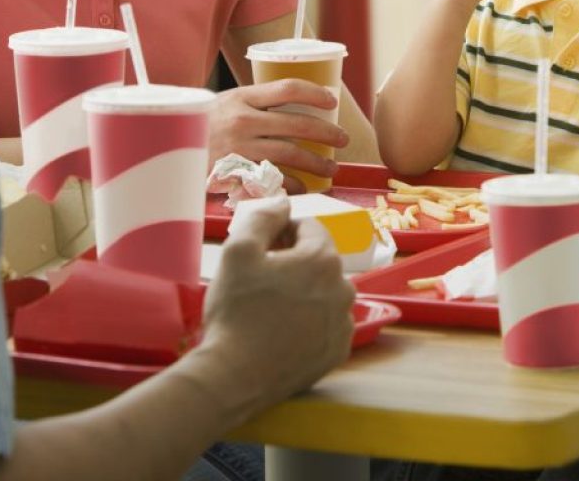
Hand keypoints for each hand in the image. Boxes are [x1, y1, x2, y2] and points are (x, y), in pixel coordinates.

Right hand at [195, 198, 354, 410]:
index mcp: (323, 259)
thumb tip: (283, 202)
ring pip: (324, 292)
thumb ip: (264, 217)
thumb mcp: (238, 251)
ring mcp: (343, 323)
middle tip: (262, 279)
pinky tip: (283, 330)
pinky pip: (326, 323)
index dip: (281, 233)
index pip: (308, 228)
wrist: (234, 376)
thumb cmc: (236, 310)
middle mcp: (344, 288)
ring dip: (304, 291)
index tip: (261, 250)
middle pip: (318, 260)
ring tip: (271, 307)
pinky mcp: (337, 351)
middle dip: (294, 261)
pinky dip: (309, 321)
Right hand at [207, 82, 348, 192]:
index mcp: (242, 97)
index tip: (332, 101)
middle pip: (297, 124)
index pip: (288, 88)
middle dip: (327, 133)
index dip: (315, 93)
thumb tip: (297, 103)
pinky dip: (293, 186)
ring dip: (317, 164)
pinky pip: (273, 180)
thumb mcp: (224, 103)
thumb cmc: (201, 125)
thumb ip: (255, 103)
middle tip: (342, 140)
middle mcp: (242, 120)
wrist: (162, 148)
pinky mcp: (235, 174)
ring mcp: (239, 148)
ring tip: (331, 169)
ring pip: (290, 155)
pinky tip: (304, 188)